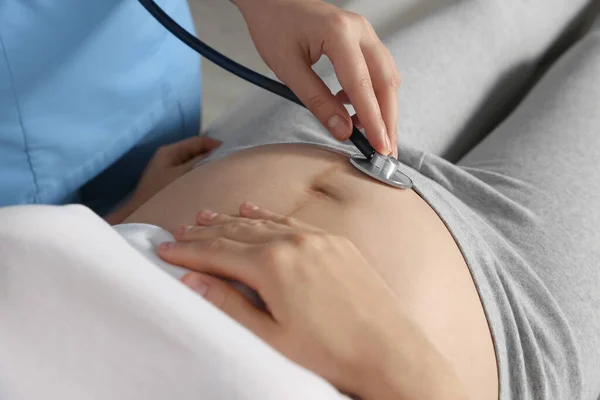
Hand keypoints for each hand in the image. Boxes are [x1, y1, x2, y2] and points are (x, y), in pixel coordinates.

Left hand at [104, 136, 220, 224]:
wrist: (138, 217)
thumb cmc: (160, 195)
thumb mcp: (183, 176)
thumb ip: (200, 163)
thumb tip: (219, 154)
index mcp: (170, 151)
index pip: (199, 141)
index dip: (217, 144)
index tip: (234, 152)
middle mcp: (169, 157)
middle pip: (196, 151)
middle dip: (213, 156)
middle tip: (231, 164)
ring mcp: (169, 169)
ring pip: (194, 163)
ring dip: (207, 166)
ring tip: (224, 173)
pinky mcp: (169, 181)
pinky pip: (189, 173)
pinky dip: (200, 175)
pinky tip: (210, 184)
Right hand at [157, 203, 466, 399]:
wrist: (390, 352)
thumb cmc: (330, 353)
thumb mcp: (270, 337)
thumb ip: (229, 304)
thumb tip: (192, 280)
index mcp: (272, 265)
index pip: (216, 252)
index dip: (187, 251)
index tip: (164, 249)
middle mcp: (293, 242)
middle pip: (235, 232)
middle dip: (204, 233)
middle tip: (179, 232)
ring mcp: (318, 238)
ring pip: (262, 223)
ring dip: (231, 220)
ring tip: (206, 217)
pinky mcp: (336, 242)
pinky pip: (292, 221)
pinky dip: (267, 217)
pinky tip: (253, 211)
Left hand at [234, 0, 399, 156]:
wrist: (272, 0)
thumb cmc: (273, 27)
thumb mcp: (288, 69)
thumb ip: (317, 101)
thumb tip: (343, 131)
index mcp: (339, 34)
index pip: (363, 86)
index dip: (374, 121)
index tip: (380, 148)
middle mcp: (360, 30)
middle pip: (386, 82)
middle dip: (388, 120)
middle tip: (386, 152)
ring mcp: (365, 32)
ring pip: (387, 76)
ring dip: (383, 108)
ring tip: (372, 137)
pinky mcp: (363, 38)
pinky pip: (377, 70)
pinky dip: (373, 94)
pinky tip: (354, 111)